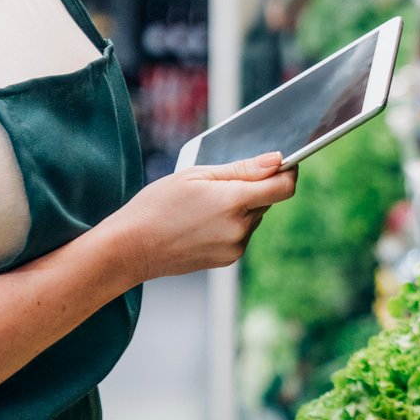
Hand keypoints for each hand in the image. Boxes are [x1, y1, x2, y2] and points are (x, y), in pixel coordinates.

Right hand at [102, 152, 296, 284]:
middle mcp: (239, 229)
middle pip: (268, 200)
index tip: (282, 162)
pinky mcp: (228, 259)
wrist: (131, 247)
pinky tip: (203, 221)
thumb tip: (276, 160)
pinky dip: (232, 223)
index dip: (288, 171)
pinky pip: (242, 233)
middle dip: (254, 187)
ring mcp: (235, 247)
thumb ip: (242, 168)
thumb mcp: (197, 175)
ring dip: (242, 206)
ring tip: (205, 205)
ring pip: (255, 217)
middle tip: (219, 183)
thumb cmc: (158, 205)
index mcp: (233, 203)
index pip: (284, 186)